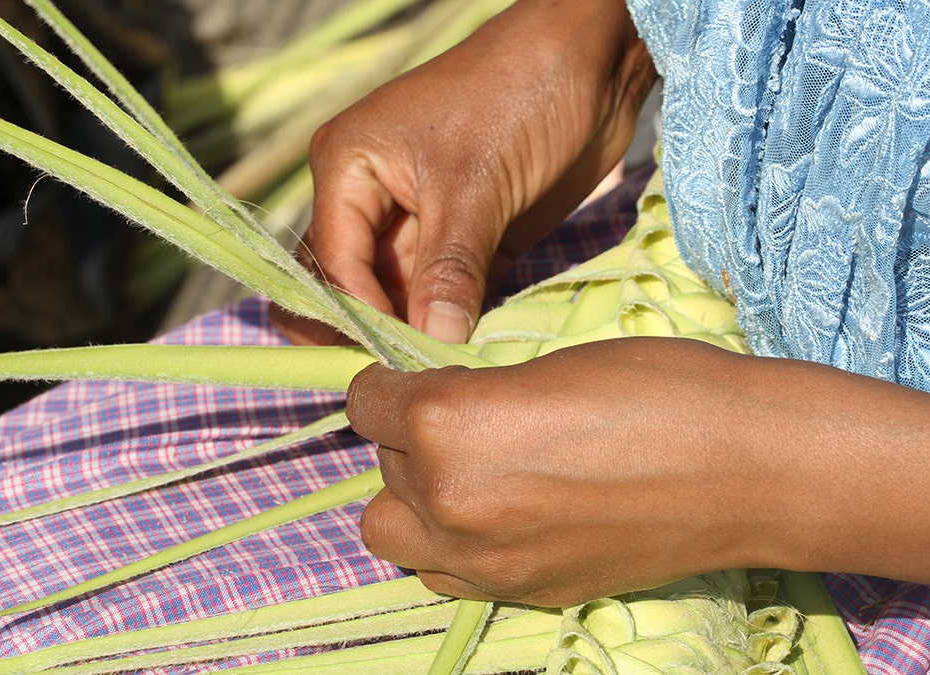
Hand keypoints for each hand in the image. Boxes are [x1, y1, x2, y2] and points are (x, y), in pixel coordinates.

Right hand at [273, 0, 654, 344]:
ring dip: (424, 334)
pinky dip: (459, 323)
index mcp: (348, 167)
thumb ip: (448, 267)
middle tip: (414, 380)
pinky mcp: (469, 239)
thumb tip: (432, 343)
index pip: (333, 263)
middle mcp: (372, 197)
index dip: (357, 317)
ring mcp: (422, 220)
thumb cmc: (519, 94)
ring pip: (405, 297)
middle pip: (358, 286)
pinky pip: (450, 294)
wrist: (595, 59)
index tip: (394, 365)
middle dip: (383, 331)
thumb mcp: (477, 183)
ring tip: (447, 376)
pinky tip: (473, 357)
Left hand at [347, 337, 929, 605]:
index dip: (390, 385)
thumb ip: (472, 393)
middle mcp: (448, 499)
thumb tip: (434, 406)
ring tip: (469, 473)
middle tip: (464, 421)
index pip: (364, 402)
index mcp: (448, 422)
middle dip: (409, 438)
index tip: (416, 380)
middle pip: (381, 465)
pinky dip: (453, 544)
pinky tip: (502, 516)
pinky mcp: (521, 593)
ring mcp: (484, 559)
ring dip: (415, 499)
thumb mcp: (543, 366)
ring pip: (393, 532)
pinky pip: (443, 573)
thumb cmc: (658, 388)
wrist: (747, 468)